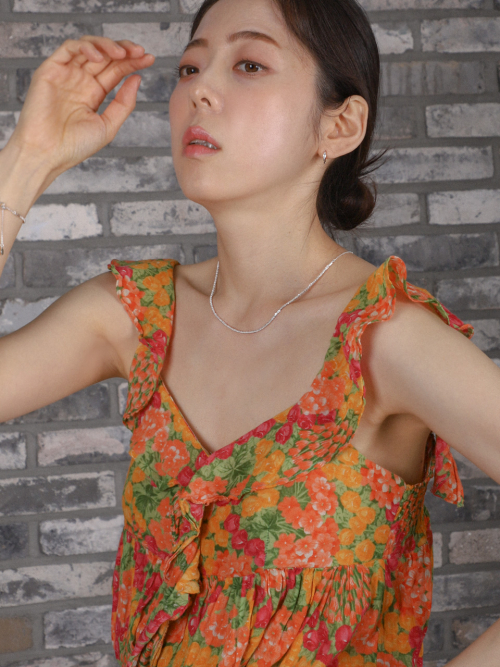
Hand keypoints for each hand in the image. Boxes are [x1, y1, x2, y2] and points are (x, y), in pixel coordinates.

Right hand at [7, 36, 154, 177]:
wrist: (48, 154)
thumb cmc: (74, 146)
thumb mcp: (108, 125)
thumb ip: (124, 103)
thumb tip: (137, 78)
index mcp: (94, 93)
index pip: (116, 71)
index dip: (133, 63)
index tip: (150, 60)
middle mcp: (80, 81)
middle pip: (106, 57)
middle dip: (125, 51)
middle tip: (141, 52)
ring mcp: (66, 74)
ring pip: (89, 47)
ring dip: (108, 45)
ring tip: (123, 53)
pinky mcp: (51, 70)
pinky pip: (69, 49)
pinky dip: (85, 47)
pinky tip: (100, 56)